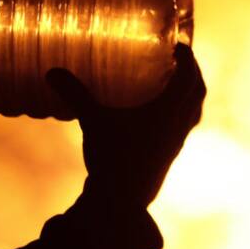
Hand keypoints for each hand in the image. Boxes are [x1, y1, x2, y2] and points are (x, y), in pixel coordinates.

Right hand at [46, 44, 205, 209]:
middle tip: (178, 59)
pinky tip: (158, 116)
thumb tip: (52, 71)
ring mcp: (176, 144)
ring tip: (173, 83)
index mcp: (168, 113)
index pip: (189, 77)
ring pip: (193, 112)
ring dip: (189, 94)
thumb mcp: (92, 122)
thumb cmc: (111, 159)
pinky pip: (183, 128)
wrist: (120, 205)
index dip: (187, 57)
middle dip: (192, 72)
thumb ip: (75, 94)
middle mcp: (178, 127)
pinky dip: (179, 114)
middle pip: (198, 92)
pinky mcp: (168, 157)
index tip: (178, 43)